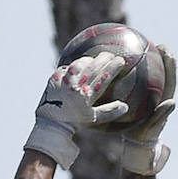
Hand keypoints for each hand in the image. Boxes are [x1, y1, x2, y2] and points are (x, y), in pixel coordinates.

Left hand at [25, 52, 129, 169]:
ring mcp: (64, 80)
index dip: (113, 67)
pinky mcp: (55, 77)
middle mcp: (76, 86)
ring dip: (88, 60)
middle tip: (110, 55)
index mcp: (87, 95)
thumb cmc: (75, 122)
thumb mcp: (93, 118)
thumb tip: (125, 107)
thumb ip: (109, 112)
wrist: (52, 123)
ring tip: (94, 59)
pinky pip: (66, 67)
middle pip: (93, 67)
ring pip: (80, 64)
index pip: (103, 77)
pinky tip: (79, 64)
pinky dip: (74, 65)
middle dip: (103, 59)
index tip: (120, 60)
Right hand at [121, 45, 176, 174]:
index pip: (169, 81)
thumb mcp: (152, 128)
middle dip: (162, 59)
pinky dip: (135, 75)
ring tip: (144, 49)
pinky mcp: (141, 102)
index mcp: (163, 103)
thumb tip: (172, 103)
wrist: (138, 146)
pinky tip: (125, 65)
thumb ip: (161, 116)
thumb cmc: (144, 138)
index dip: (170, 66)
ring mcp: (150, 100)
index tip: (167, 50)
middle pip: (163, 76)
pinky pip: (139, 85)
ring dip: (150, 64)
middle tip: (158, 45)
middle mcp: (158, 99)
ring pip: (151, 79)